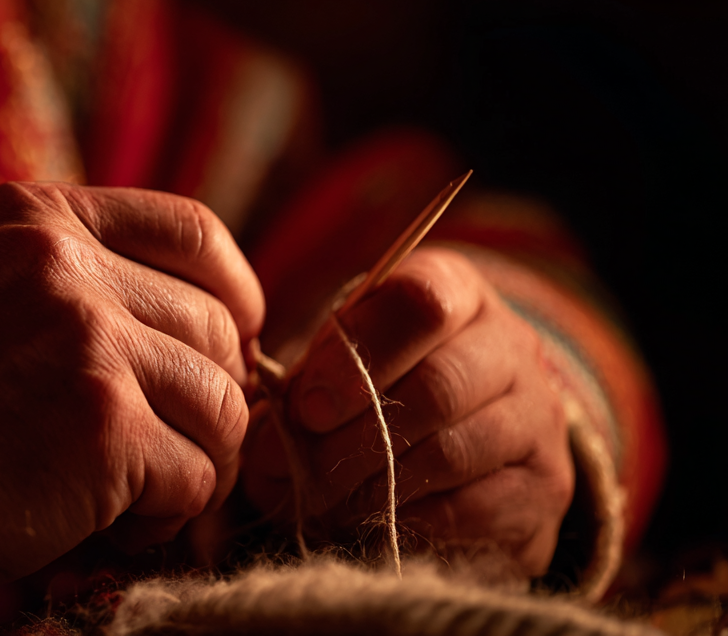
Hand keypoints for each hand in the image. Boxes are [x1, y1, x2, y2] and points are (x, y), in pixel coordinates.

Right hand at [0, 182, 263, 586]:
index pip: (192, 230)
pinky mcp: (104, 423)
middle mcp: (63, 261)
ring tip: (137, 499)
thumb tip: (214, 326)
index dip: (233, 292)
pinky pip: (195, 475)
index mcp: (36, 216)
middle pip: (216, 327)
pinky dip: (166, 515)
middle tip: (173, 452)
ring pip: (219, 404)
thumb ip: (75, 280)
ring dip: (197, 463)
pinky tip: (110, 528)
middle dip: (210, 400)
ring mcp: (87, 338)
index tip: (232, 341)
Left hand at [243, 247, 572, 574]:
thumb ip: (303, 389)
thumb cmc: (377, 393)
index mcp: (454, 291)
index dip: (357, 353)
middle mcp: (511, 344)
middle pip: (440, 383)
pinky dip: (412, 519)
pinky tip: (375, 523)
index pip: (420, 303)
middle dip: (358, 434)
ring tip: (328, 501)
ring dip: (377, 483)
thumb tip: (267, 444)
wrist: (466, 451)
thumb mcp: (338, 368)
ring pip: (454, 449)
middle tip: (307, 466)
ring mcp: (538, 416)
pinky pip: (475, 507)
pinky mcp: (546, 485)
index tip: (306, 405)